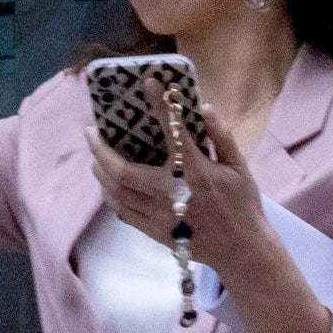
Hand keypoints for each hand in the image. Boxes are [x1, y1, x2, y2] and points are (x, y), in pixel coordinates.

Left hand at [85, 72, 273, 277]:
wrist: (242, 249)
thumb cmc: (242, 203)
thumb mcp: (240, 167)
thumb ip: (221, 136)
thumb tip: (205, 107)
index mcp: (195, 171)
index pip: (171, 131)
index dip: (159, 104)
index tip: (148, 83)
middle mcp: (171, 193)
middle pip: (121, 171)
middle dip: (99, 149)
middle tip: (90, 131)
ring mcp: (159, 216)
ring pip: (116, 193)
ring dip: (100, 171)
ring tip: (95, 155)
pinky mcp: (154, 232)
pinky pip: (123, 212)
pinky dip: (111, 195)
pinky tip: (109, 183)